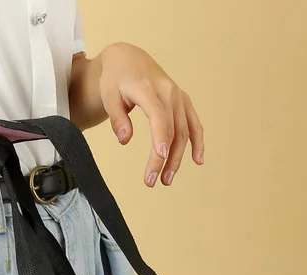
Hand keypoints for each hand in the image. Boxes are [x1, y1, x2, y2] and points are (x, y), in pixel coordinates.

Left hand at [74, 43, 203, 187]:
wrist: (128, 60)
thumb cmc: (115, 80)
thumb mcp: (108, 97)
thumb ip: (117, 118)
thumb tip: (124, 140)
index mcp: (147, 88)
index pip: (158, 115)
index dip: (160, 137)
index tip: (160, 158)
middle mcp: (168, 91)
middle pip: (171, 129)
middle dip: (163, 158)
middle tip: (151, 182)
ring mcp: (178, 96)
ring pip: (183, 130)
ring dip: (177, 157)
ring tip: (166, 180)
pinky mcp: (182, 101)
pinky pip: (193, 123)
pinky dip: (197, 141)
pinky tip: (198, 160)